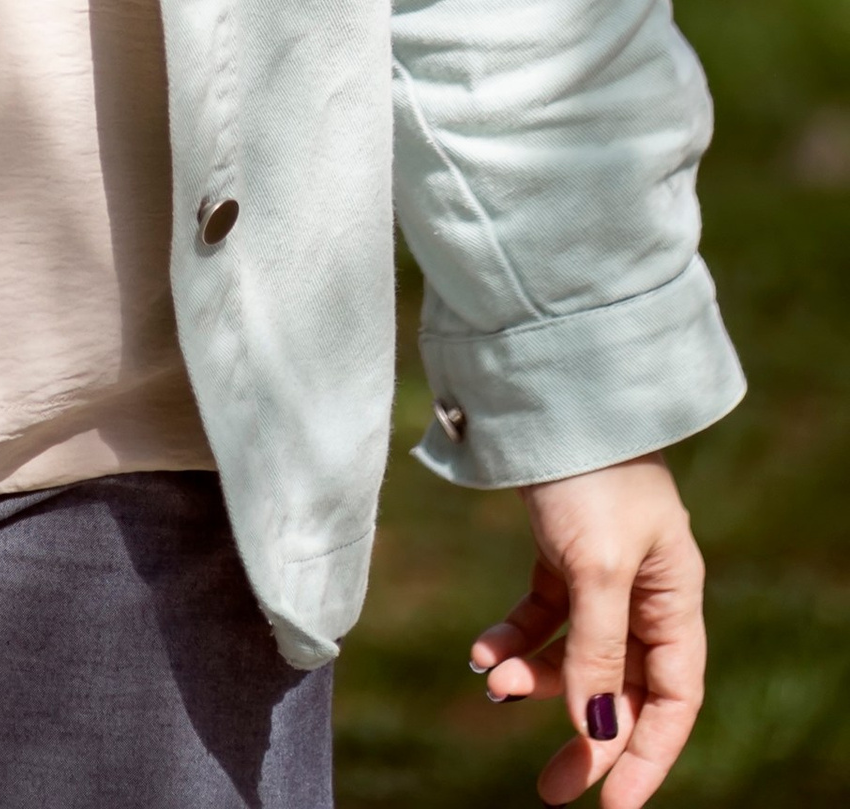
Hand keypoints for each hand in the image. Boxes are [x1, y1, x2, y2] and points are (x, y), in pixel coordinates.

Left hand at [470, 455, 705, 803]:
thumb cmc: (589, 473)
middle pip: (623, 686)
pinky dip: (514, 637)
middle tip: (550, 787)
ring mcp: (602, 572)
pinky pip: (542, 615)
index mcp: (675, 598)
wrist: (549, 391)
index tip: (614, 806)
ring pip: (575, 654)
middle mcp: (646, 591)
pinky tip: (481, 653)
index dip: (648, 755)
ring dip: (537, 678)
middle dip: (587, 736)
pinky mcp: (562, 551)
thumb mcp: (595, 566)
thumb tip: (597, 728)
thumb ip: (598, 650)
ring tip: (495, 685)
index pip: (674, 699)